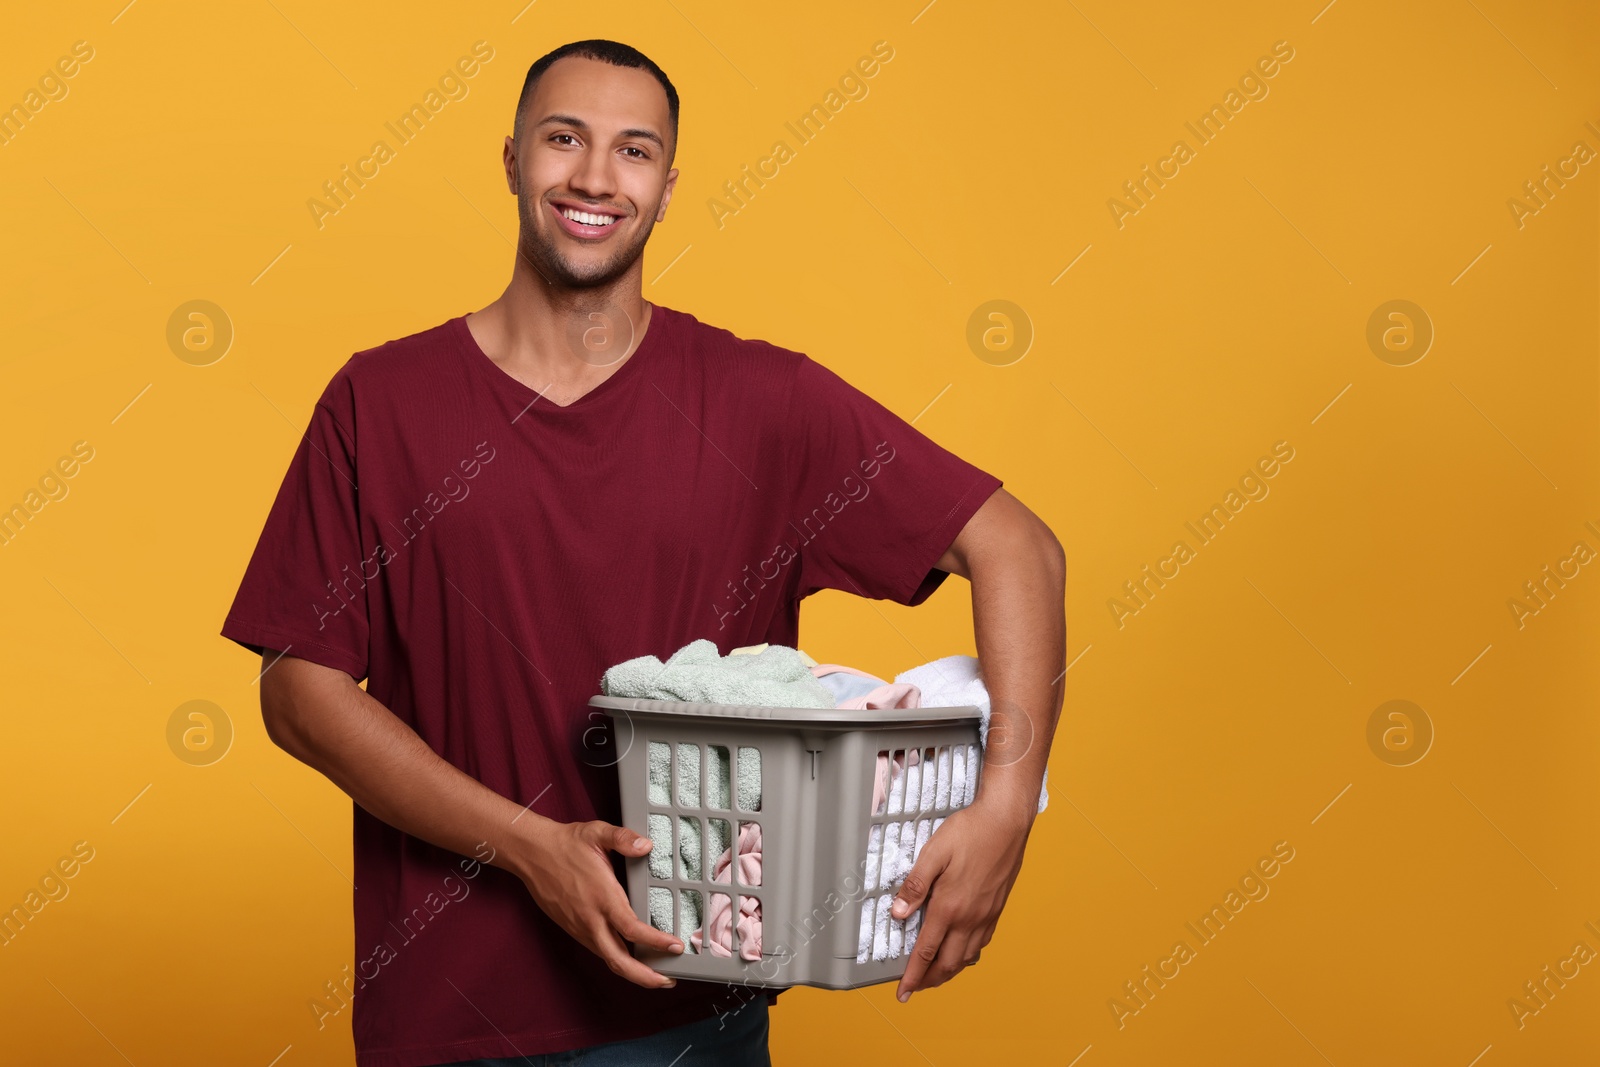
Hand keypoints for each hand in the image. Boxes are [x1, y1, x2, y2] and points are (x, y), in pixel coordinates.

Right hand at [517, 819, 683, 988]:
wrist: (532, 854)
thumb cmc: (566, 844)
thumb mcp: (597, 833)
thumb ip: (623, 838)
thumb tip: (646, 846)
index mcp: (602, 897)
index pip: (631, 929)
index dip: (656, 942)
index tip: (676, 946)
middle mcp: (590, 919)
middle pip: (618, 961)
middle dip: (645, 977)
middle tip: (668, 980)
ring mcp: (580, 928)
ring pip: (608, 959)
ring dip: (632, 972)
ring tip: (656, 973)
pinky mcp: (573, 929)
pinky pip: (599, 950)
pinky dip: (618, 960)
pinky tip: (630, 956)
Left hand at [890, 801, 1031, 1001]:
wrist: (1006, 821)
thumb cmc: (969, 832)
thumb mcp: (933, 853)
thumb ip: (915, 885)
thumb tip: (897, 914)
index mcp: (950, 907)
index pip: (926, 953)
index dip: (912, 976)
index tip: (902, 992)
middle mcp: (970, 918)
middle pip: (947, 963)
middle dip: (929, 981)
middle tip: (914, 988)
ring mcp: (986, 915)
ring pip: (966, 958)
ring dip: (948, 972)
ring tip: (934, 976)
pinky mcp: (996, 909)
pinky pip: (981, 943)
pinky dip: (967, 956)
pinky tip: (961, 952)